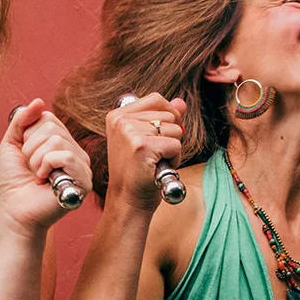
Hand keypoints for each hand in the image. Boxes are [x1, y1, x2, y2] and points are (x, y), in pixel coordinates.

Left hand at [0, 99, 92, 234]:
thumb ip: (22, 121)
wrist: (14, 212)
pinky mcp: (83, 180)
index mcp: (61, 143)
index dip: (28, 135)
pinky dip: (46, 166)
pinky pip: (64, 156)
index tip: (25, 156)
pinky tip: (45, 181)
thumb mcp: (12, 145)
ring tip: (37, 176)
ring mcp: (81, 165)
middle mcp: (75, 151)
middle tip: (31, 169)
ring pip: (57, 140)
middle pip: (52, 127)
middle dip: (31, 148)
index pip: (48, 118)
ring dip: (37, 160)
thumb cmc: (14, 183)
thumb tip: (38, 101)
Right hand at [105, 94, 185, 211]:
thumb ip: (163, 117)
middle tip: (152, 155)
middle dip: (169, 136)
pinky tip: (157, 168)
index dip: (168, 116)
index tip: (158, 137)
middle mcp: (121, 120)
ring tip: (153, 162)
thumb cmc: (137, 172)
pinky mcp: (142, 146)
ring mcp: (130, 132)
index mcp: (117, 115)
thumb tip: (181, 102)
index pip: (156, 99)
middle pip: (168, 113)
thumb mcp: (148, 139)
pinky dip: (174, 159)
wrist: (127, 200)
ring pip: (175, 129)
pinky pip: (176, 145)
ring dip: (172, 148)